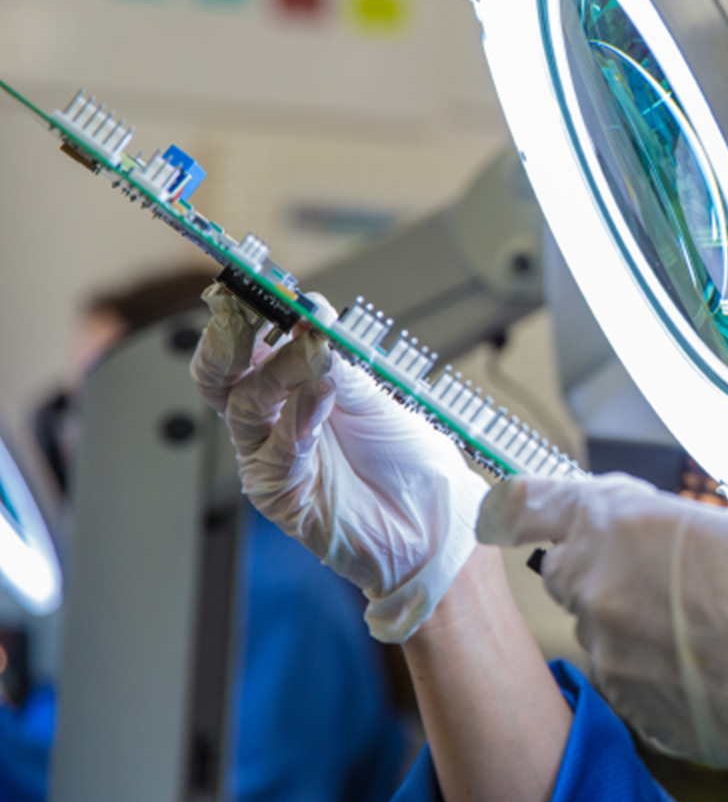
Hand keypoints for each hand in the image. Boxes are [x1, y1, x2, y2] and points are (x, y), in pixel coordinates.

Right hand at [191, 284, 486, 641]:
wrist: (434, 518)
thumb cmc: (407, 457)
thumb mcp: (377, 396)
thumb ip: (341, 361)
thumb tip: (312, 311)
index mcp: (288, 386)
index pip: (245, 343)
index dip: (241, 312)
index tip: (252, 283)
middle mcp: (270, 419)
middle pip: (219, 375)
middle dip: (228, 338)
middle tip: (251, 309)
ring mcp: (269, 457)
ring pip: (246, 405)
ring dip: (281, 371)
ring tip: (314, 353)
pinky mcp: (279, 495)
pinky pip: (275, 452)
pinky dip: (298, 419)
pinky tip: (321, 399)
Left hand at [477, 472, 727, 801]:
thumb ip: (666, 527)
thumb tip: (653, 539)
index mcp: (617, 524)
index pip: (531, 504)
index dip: (520, 506)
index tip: (509, 509)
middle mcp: (596, 585)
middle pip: (566, 571)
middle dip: (601, 569)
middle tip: (661, 576)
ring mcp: (607, 650)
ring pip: (601, 627)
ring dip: (636, 623)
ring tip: (706, 629)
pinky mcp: (626, 703)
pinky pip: (626, 676)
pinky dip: (655, 669)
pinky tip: (707, 666)